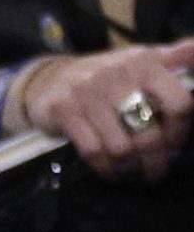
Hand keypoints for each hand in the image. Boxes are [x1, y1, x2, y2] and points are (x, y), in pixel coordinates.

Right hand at [18, 38, 193, 181]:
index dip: (180, 133)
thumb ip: (179, 57)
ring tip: (132, 174)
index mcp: (147, 62)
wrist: (52, 79)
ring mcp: (90, 93)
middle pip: (149, 134)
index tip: (174, 146)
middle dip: (156, 162)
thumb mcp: (145, 59)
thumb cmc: (108, 75)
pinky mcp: (66, 111)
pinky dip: (105, 169)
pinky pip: (93, 152)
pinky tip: (111, 171)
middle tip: (155, 172)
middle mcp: (120, 74)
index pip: (179, 104)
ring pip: (121, 149)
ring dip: (129, 170)